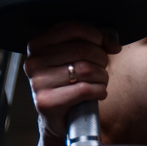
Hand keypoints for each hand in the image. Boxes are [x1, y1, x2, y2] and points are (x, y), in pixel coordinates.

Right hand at [23, 21, 121, 145]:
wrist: (60, 117)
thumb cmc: (71, 82)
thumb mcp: (79, 56)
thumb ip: (96, 42)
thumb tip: (112, 44)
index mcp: (38, 44)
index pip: (74, 28)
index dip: (96, 36)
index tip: (104, 47)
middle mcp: (34, 61)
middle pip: (84, 49)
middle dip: (102, 59)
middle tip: (101, 68)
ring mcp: (38, 82)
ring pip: (86, 70)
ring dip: (102, 77)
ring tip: (99, 82)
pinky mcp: (46, 102)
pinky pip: (84, 89)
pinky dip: (99, 91)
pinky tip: (97, 93)